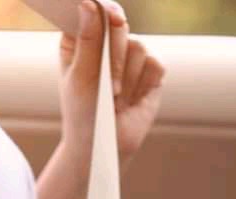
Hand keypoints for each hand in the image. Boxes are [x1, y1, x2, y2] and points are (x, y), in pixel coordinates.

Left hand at [58, 0, 165, 167]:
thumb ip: (88, 40)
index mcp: (82, 37)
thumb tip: (89, 3)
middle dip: (115, 57)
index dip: (103, 10)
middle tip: (109, 86)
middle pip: (119, 24)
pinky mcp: (150, 72)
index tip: (110, 18)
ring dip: (127, 78)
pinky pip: (155, 64)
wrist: (106, 146)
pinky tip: (133, 100)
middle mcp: (107, 42)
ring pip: (139, 46)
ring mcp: (130, 56)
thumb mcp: (81, 77)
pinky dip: (143, 85)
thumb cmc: (84, 113)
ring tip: (117, 99)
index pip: (95, 9)